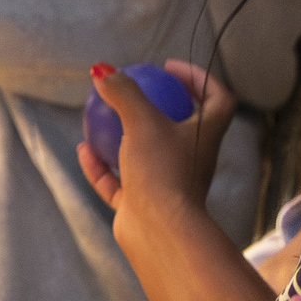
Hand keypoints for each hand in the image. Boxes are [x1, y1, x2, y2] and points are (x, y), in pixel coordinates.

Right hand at [74, 58, 236, 222]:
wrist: (160, 232)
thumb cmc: (162, 172)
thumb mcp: (142, 123)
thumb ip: (124, 94)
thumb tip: (102, 70)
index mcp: (205, 136)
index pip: (217, 98)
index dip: (200, 78)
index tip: (169, 68)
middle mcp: (190, 159)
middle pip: (182, 126)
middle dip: (159, 107)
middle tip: (133, 90)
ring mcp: (166, 184)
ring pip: (147, 155)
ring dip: (125, 137)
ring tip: (102, 119)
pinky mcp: (143, 205)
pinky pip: (121, 181)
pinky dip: (102, 166)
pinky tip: (83, 151)